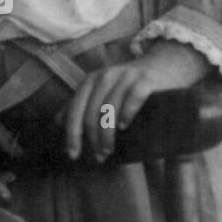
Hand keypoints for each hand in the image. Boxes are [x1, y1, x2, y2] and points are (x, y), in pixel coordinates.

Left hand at [65, 40, 211, 163]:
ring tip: (109, 150)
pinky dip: (127, 113)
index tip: (73, 155)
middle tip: (99, 157)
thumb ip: (80, 103)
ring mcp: (126, 77)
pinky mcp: (145, 80)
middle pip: (92, 112)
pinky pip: (133, 97)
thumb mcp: (101, 90)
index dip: (72, 134)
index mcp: (90, 80)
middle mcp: (105, 76)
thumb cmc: (128, 83)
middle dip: (93, 138)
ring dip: (107, 133)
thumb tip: (58, 121)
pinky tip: (124, 127)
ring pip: (110, 108)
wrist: (163, 64)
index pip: (75, 110)